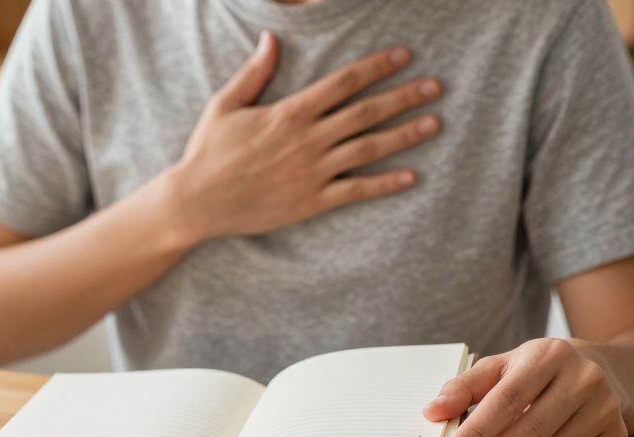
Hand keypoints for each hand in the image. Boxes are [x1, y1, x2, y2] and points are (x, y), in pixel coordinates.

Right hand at [167, 31, 441, 242]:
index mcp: (290, 112)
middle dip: (403, 97)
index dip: (376, 67)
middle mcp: (308, 140)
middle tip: (435, 86)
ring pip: (369, 149)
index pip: (344, 82)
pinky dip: (385, 184)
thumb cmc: (208, 152)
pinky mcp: (312, 201)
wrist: (198, 201)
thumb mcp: (226, 104)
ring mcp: (313, 172)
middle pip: (366, 112)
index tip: (403, 56)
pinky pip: (356, 191)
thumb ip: (254, 73)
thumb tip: (270, 38)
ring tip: (434, 123)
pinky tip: (411, 176)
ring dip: (404, 135)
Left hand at [423, 338, 630, 436]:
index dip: (477, 432)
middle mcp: (583, 377)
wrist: (603, 370)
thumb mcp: (501, 367)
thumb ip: (464, 387)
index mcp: (549, 354)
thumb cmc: (539, 371)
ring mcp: (604, 407)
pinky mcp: (615, 434)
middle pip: (531, 429)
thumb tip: (433, 412)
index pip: (507, 399)